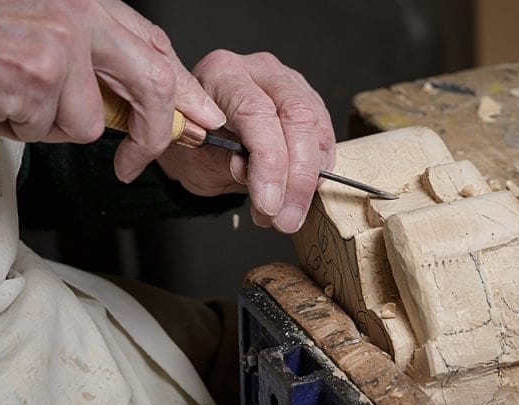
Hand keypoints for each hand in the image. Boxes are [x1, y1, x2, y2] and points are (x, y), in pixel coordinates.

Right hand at [0, 0, 225, 181]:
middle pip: (154, 83)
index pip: (158, 50)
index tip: (202, 118)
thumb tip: (135, 114)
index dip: (185, 90)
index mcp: (90, 6)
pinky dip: (21, 127)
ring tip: (13, 98)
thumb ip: (97, 68)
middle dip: (154, 133)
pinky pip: (52, 129)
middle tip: (136, 161)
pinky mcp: (41, 74)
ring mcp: (64, 43)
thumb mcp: (48, 39)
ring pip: (90, 122)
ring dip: (50, 126)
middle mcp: (82, 15)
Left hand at [157, 50, 335, 233]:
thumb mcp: (196, 159)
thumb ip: (223, 162)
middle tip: (286, 219)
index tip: (268, 204)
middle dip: (297, 176)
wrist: (202, 142)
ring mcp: (289, 83)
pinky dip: (316, 171)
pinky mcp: (309, 102)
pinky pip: (324, 137)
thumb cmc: (194, 145)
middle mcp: (260, 70)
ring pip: (317, 128)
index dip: (268, 162)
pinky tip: (298, 194)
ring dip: (308, 179)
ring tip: (286, 214)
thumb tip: (250, 173)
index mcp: (223, 73)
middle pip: (297, 117)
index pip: (256, 113)